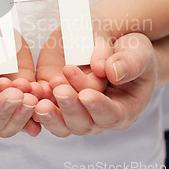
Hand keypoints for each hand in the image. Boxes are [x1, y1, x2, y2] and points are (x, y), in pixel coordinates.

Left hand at [34, 33, 156, 135]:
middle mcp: (98, 117)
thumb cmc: (131, 51)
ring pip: (61, 124)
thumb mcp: (138, 52)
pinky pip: (45, 110)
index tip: (86, 94)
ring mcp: (77, 112)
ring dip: (50, 112)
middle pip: (83, 123)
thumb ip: (129, 62)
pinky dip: (36, 102)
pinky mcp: (57, 103)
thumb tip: (112, 72)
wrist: (112, 44)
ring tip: (40, 96)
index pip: (111, 115)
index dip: (98, 107)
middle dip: (70, 107)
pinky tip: (30, 91)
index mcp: (124, 110)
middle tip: (59, 87)